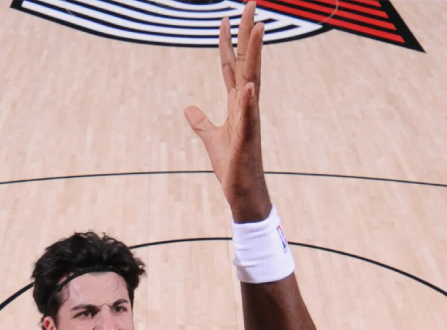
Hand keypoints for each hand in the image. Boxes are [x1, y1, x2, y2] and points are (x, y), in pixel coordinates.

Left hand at [185, 2, 271, 222]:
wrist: (243, 193)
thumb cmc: (231, 166)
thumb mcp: (210, 139)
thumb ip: (200, 122)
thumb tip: (188, 108)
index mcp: (237, 103)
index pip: (231, 65)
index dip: (227, 41)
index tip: (225, 16)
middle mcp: (246, 105)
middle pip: (247, 62)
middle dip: (248, 33)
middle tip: (251, 3)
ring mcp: (250, 119)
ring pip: (253, 80)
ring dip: (255, 54)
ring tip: (258, 27)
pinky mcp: (248, 139)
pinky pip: (249, 117)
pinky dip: (249, 101)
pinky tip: (249, 85)